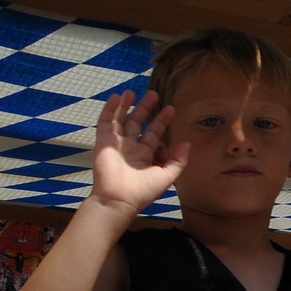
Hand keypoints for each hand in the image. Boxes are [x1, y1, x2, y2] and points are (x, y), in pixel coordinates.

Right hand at [90, 90, 187, 217]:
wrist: (119, 199)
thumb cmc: (143, 191)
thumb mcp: (167, 176)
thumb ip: (178, 160)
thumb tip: (187, 143)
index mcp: (145, 155)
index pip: (154, 133)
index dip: (162, 121)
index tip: (171, 108)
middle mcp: (130, 148)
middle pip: (138, 123)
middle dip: (145, 108)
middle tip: (154, 94)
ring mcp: (116, 144)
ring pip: (121, 120)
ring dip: (126, 105)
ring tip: (133, 91)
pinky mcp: (103, 142)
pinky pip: (106, 122)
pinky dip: (110, 109)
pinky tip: (116, 97)